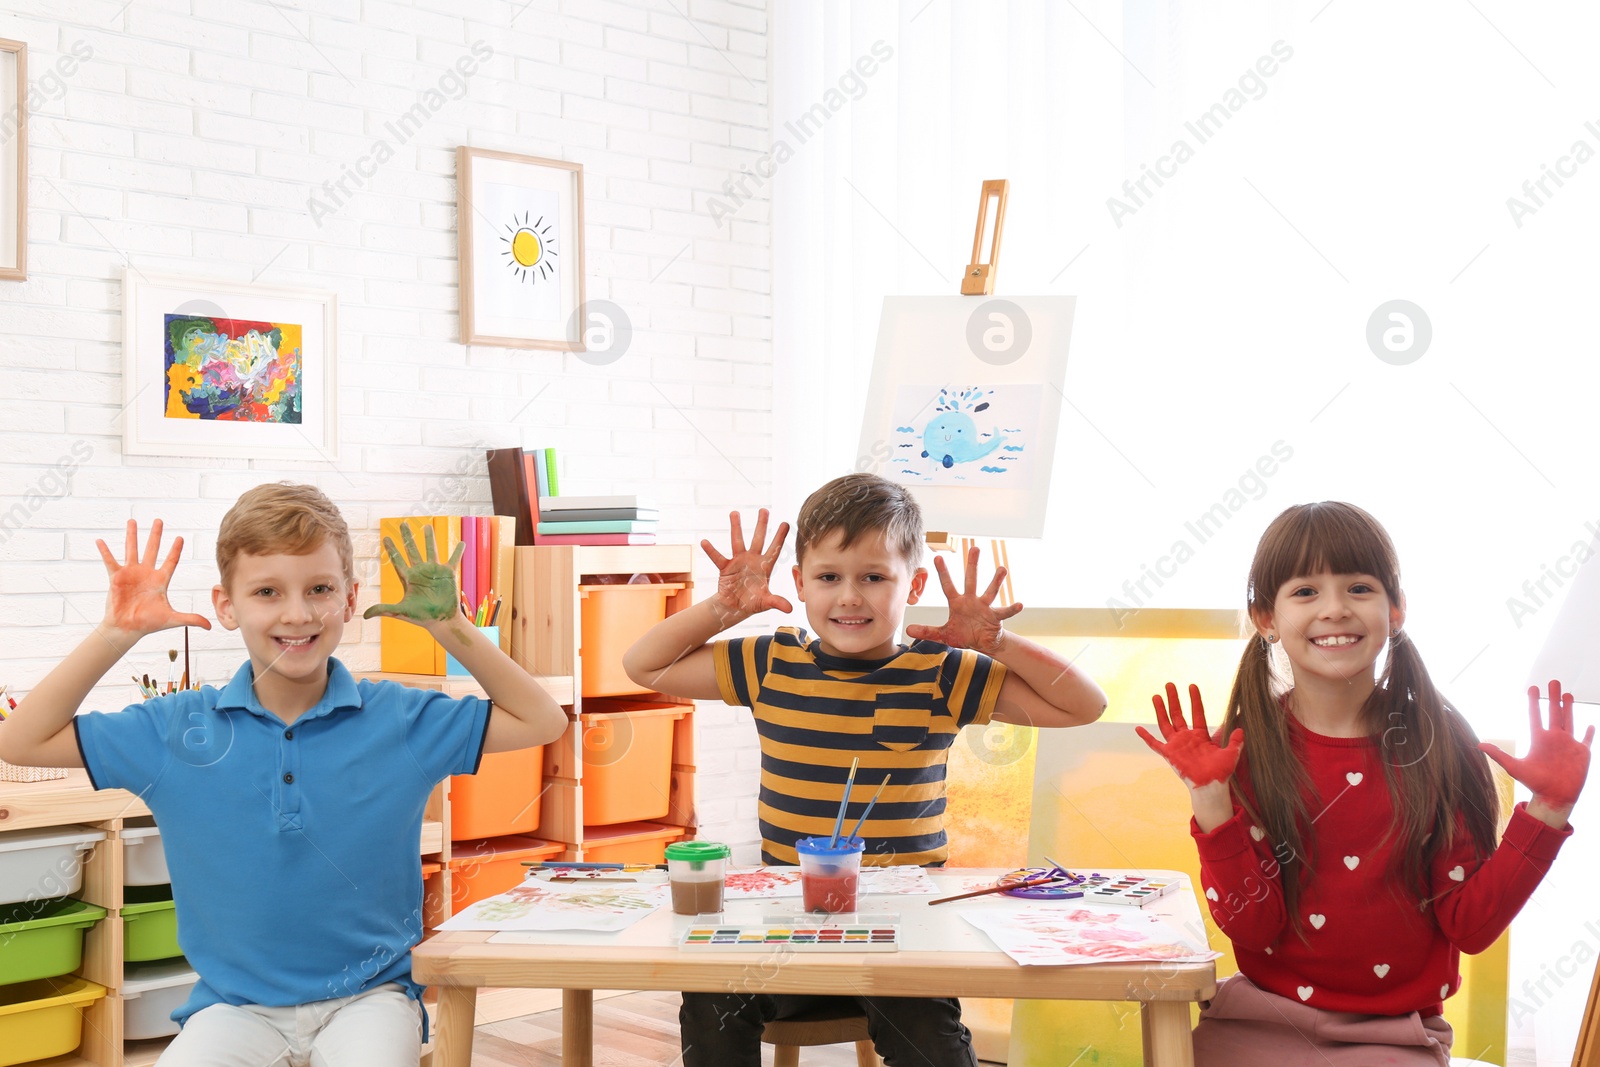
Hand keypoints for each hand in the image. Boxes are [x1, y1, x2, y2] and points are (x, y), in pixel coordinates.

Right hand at [96, 520, 211, 636]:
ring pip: (132, 550)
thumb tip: (210, 626)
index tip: (180, 537)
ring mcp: (131, 574)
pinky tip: (100, 541)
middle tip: (159, 520)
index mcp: (160, 580)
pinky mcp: (116, 578)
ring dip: (132, 535)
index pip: (171, 561)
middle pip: (153, 549)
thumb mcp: (172, 619)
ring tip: (132, 521)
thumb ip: (191, 619)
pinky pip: (110, 561)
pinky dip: (105, 551)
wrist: (127, 628)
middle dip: (156, 535)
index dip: (175, 550)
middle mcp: (146, 573)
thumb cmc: (148, 623)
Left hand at [363, 522, 465, 622]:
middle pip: (412, 550)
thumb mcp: (401, 611)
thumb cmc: (421, 617)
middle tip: (403, 523)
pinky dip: (458, 552)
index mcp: (408, 578)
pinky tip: (462, 543)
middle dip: (407, 537)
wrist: (441, 621)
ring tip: (427, 526)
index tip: (386, 538)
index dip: (392, 549)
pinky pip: (454, 560)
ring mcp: (435, 571)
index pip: (398, 560)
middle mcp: (421, 572)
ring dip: (429, 538)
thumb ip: (383, 609)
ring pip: (431, 550)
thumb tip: (365, 615)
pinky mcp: (448, 574)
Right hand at [701, 509, 791, 619]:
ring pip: (737, 541)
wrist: (735, 607)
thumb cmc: (753, 603)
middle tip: (764, 510)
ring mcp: (738, 562)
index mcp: (764, 566)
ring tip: (735, 513)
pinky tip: (705, 542)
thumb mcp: (766, 602)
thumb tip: (790, 608)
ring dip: (736, 528)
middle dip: (761, 525)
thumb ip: (777, 602)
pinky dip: (711, 550)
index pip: (774, 549)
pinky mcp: (725, 568)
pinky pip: (718, 557)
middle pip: (758, 539)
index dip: (780, 537)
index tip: (786, 523)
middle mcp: (752, 560)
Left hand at [904, 546, 1020, 652]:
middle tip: (974, 547)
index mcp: (957, 603)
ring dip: (996, 580)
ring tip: (1002, 569)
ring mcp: (985, 607)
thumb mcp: (944, 635)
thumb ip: (927, 631)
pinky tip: (1020, 604)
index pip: (948, 585)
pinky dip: (1012, 609)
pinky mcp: (996, 617)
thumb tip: (907, 630)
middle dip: (972, 565)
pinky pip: (1005, 612)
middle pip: (971, 580)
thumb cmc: (964, 634)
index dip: (943, 573)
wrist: (982, 642)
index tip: (937, 557)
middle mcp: (972, 600)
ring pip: (990, 591)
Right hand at [1136, 682, 1243, 787]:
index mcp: (1201, 736)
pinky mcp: (1169, 754)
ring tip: (1156, 696)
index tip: (1192, 686)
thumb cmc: (1221, 772)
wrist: (1210, 787)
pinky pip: (1155, 744)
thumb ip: (1235, 741)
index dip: (1195, 700)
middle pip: (1178, 714)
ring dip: (1160, 710)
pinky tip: (1138, 729)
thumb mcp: (1231, 754)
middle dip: (1174, 699)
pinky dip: (1146, 737)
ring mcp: (1177, 745)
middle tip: (1170, 684)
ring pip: (1166, 723)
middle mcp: (1187, 738)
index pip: (1197, 713)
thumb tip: (1241, 729)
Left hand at [1481, 680, 1592, 811]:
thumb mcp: (1514, 767)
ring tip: (1568, 693)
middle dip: (1553, 697)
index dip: (1534, 702)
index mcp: (1539, 739)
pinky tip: (1590, 724)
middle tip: (1553, 681)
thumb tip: (1478, 745)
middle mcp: (1554, 739)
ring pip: (1569, 720)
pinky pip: (1587, 740)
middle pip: (1554, 712)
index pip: (1535, 715)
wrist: (1554, 797)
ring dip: (1568, 707)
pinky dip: (1589, 732)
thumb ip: (1498, 755)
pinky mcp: (1582, 753)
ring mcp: (1569, 745)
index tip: (1532, 687)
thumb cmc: (1534, 783)